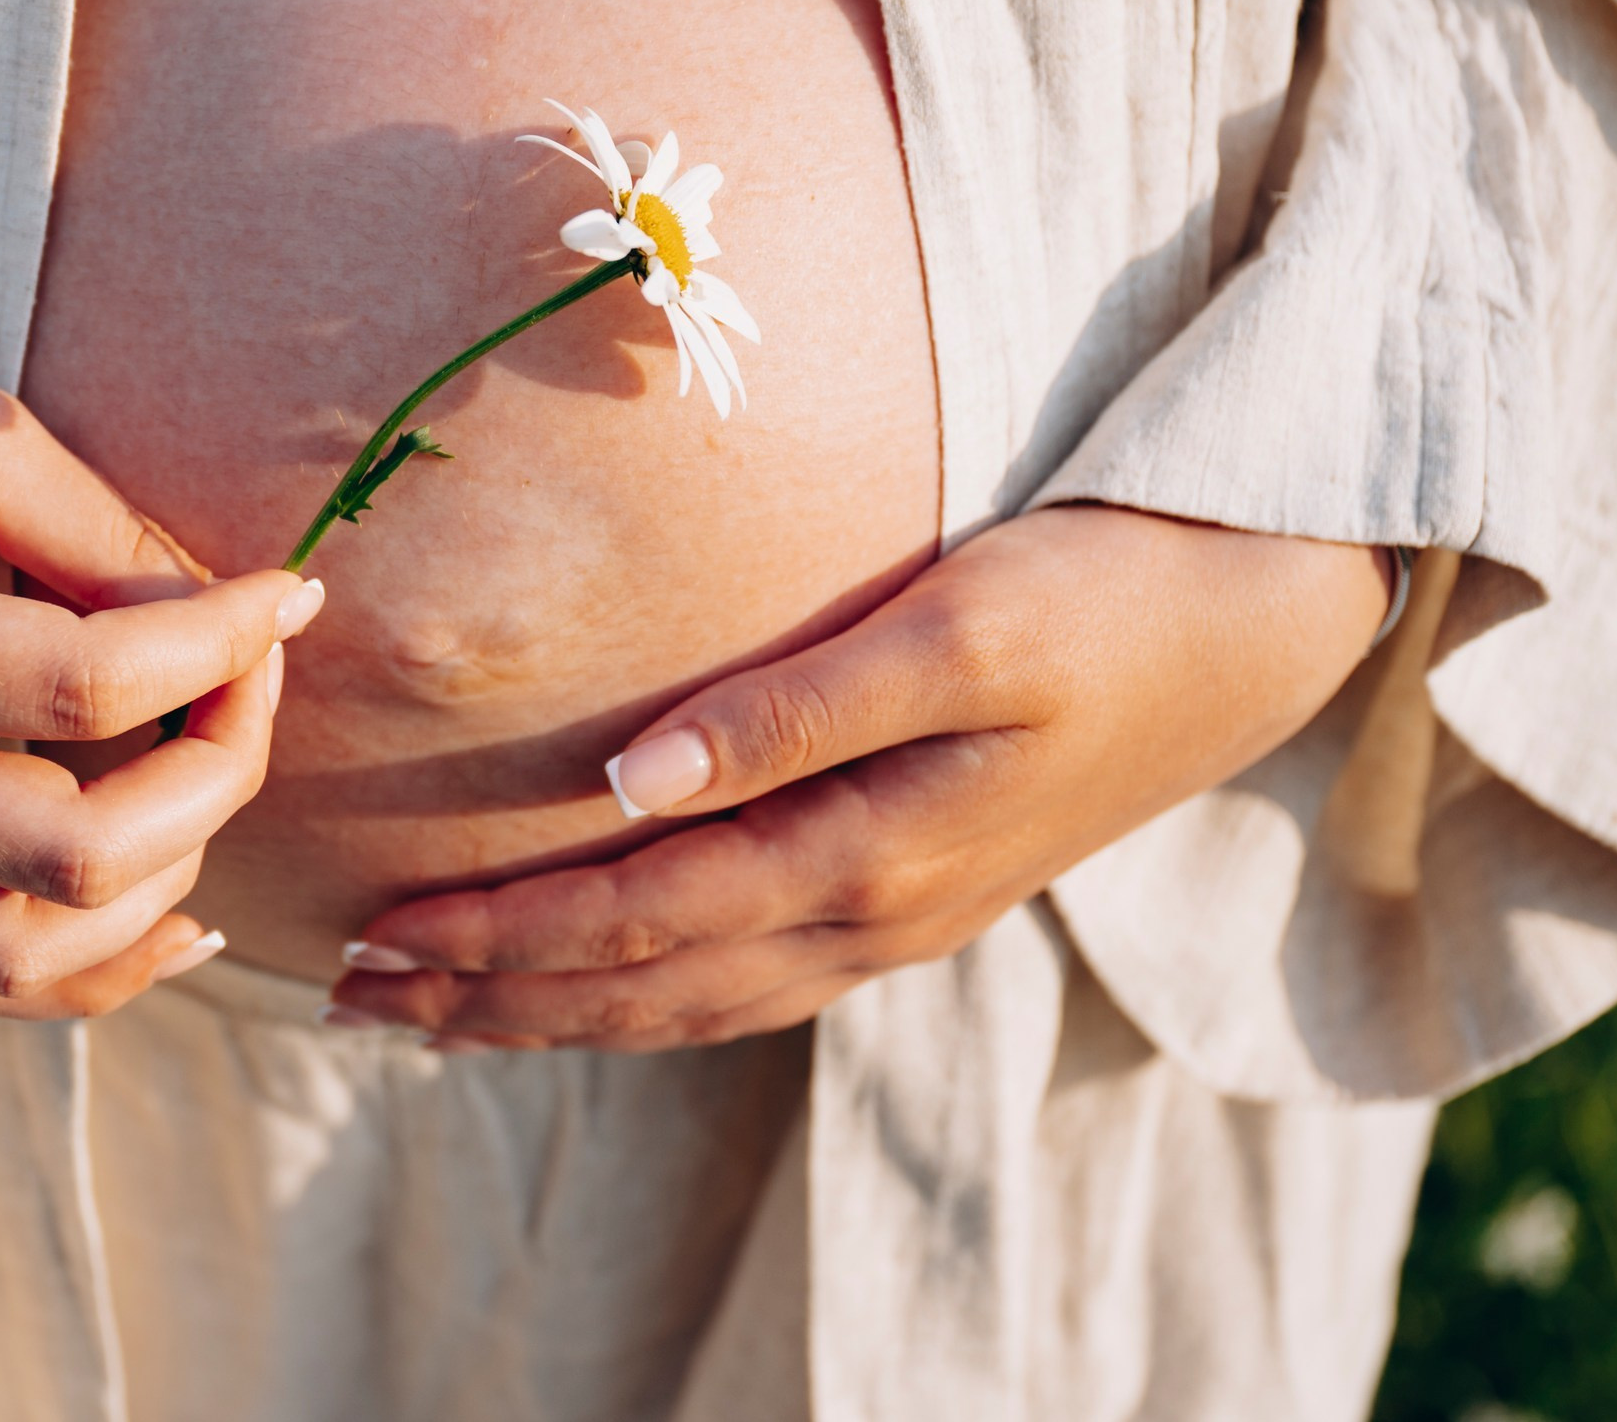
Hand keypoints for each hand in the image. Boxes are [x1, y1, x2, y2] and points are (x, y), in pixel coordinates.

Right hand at [0, 339, 324, 1018]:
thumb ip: (100, 533)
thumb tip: (241, 620)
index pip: (82, 688)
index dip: (220, 647)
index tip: (286, 593)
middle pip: (69, 855)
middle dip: (213, 775)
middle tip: (253, 676)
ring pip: (20, 957)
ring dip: (158, 883)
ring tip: (206, 770)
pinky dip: (93, 968)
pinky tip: (177, 904)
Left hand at [329, 505, 1388, 1050]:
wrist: (1259, 630)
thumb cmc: (1105, 600)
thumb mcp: (959, 631)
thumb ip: (792, 712)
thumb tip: (628, 783)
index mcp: (867, 853)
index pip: (638, 917)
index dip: (501, 936)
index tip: (377, 937)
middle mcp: (871, 914)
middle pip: (644, 987)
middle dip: (496, 998)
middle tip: (357, 999)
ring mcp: (898, 920)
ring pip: (692, 1002)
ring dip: (559, 1015)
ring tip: (440, 1016)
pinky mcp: (918, 895)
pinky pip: (751, 981)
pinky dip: (650, 999)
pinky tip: (603, 989)